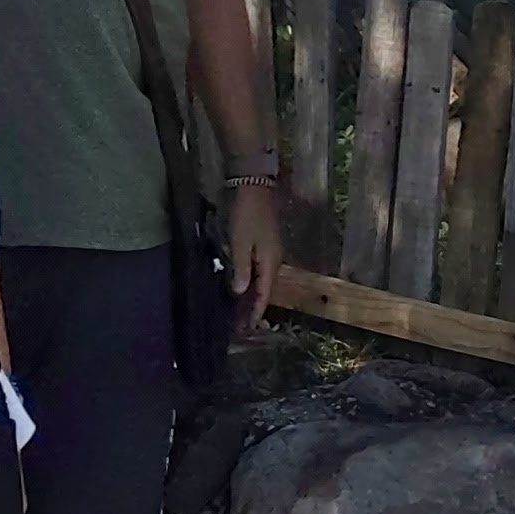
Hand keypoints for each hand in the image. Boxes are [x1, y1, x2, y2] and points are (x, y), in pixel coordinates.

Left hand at [224, 179, 281, 329]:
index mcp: (271, 262)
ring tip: (240, 309)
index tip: (249, 328)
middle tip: (241, 324)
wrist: (253, 185)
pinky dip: (251, 281)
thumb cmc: (246, 215)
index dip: (256, 311)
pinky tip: (241, 284)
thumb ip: (240, 269)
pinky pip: (259, 269)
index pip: (264, 293)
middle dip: (254, 306)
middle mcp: (274, 259)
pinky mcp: (264, 243)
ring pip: (262, 279)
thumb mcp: (240, 243)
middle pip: (266, 289)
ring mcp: (270, 250)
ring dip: (252, 294)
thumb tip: (240, 292)